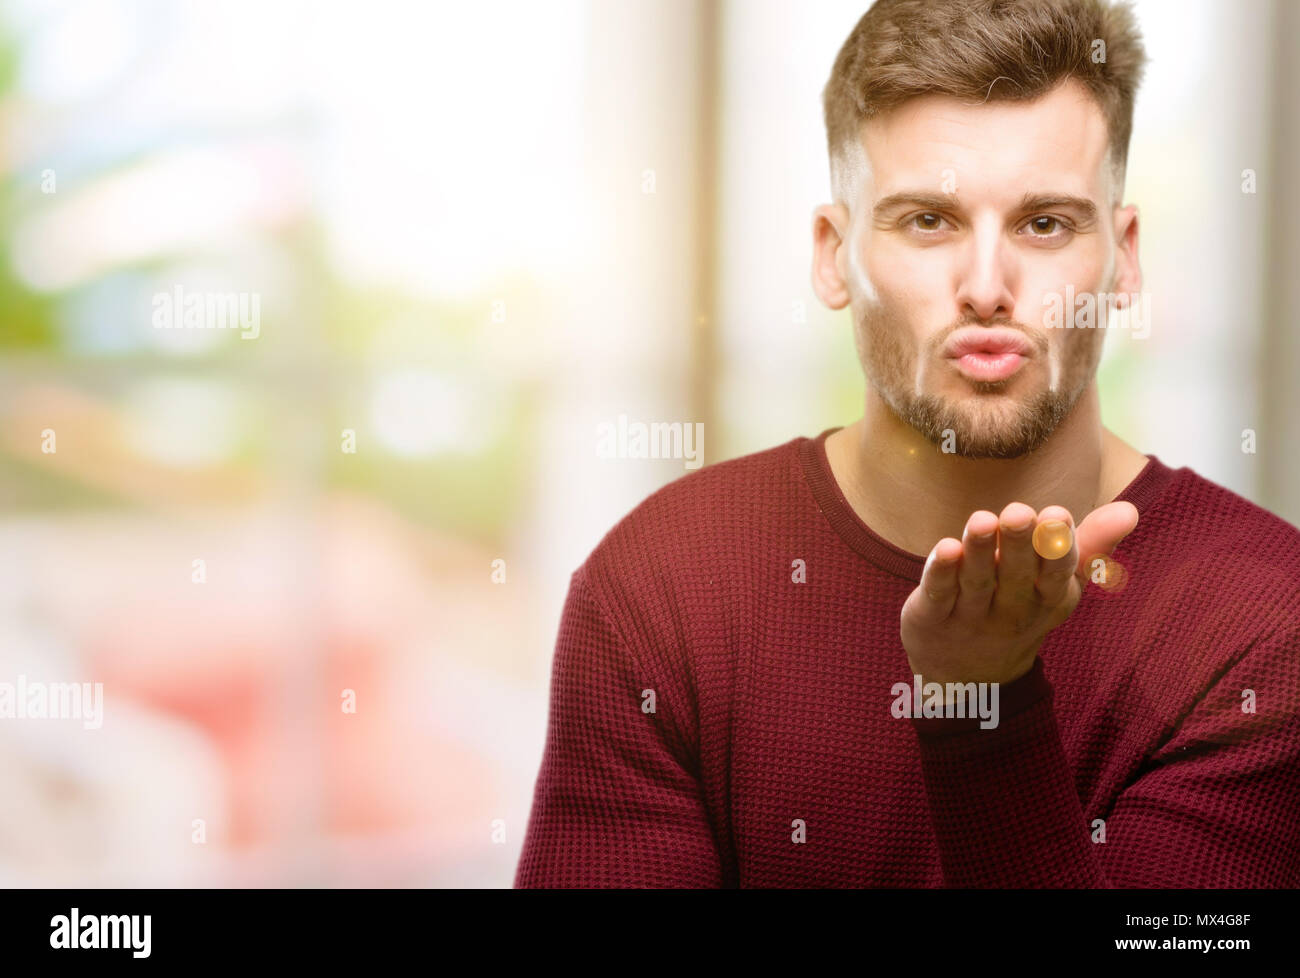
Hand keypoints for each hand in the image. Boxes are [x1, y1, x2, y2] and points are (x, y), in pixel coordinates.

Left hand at [900, 501, 1138, 685]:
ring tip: (982, 519)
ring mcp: (970, 617)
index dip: (1057, 548)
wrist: (967, 676)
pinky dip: (941, 572)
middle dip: (1019, 544)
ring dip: (980, 551)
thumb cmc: (1019, 607)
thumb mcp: (1058, 584)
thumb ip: (1088, 544)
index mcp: (1046, 600)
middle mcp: (1010, 611)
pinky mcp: (931, 617)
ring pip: (976, 582)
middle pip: (1015, 576)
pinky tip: (945, 547)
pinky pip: (939, 594)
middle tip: (1019, 511)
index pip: (1056, 576)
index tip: (1058, 514)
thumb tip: (1129, 509)